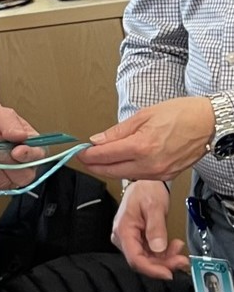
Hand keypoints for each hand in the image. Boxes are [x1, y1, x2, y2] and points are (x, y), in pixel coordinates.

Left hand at [0, 104, 43, 189]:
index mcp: (30, 145)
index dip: (29, 156)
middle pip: (23, 176)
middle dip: (5, 161)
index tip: (16, 151)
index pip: (38, 156)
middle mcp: (21, 165)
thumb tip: (21, 134)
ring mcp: (6, 178)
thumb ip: (10, 122)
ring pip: (2, 181)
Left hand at [82, 97, 213, 179]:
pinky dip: (127, 170)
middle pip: (110, 170)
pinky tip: (123, 163)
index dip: (88, 155)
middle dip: (94, 166)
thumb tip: (98, 140)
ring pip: (123, 175)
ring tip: (102, 160)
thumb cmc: (184, 114)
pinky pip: (138, 176)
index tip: (80, 153)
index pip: (105, 155)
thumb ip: (118, 131)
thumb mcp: (146, 114)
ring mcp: (157, 173)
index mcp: (142, 146)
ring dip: (109, 169)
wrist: (210, 123)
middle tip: (85, 159)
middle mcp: (148, 164)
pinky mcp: (164, 177)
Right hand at [110, 180, 189, 279]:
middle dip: (162, 264)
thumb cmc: (145, 190)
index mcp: (123, 231)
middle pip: (141, 261)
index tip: (167, 273)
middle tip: (180, 261)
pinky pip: (149, 253)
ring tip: (178, 249)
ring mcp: (130, 241)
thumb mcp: (154, 207)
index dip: (151, 269)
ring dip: (164, 259)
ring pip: (146, 258)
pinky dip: (162, 253)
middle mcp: (123, 239)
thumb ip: (156, 228)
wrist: (145, 183)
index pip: (135, 258)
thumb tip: (159, 248)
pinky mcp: (137, 240)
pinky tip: (172, 247)